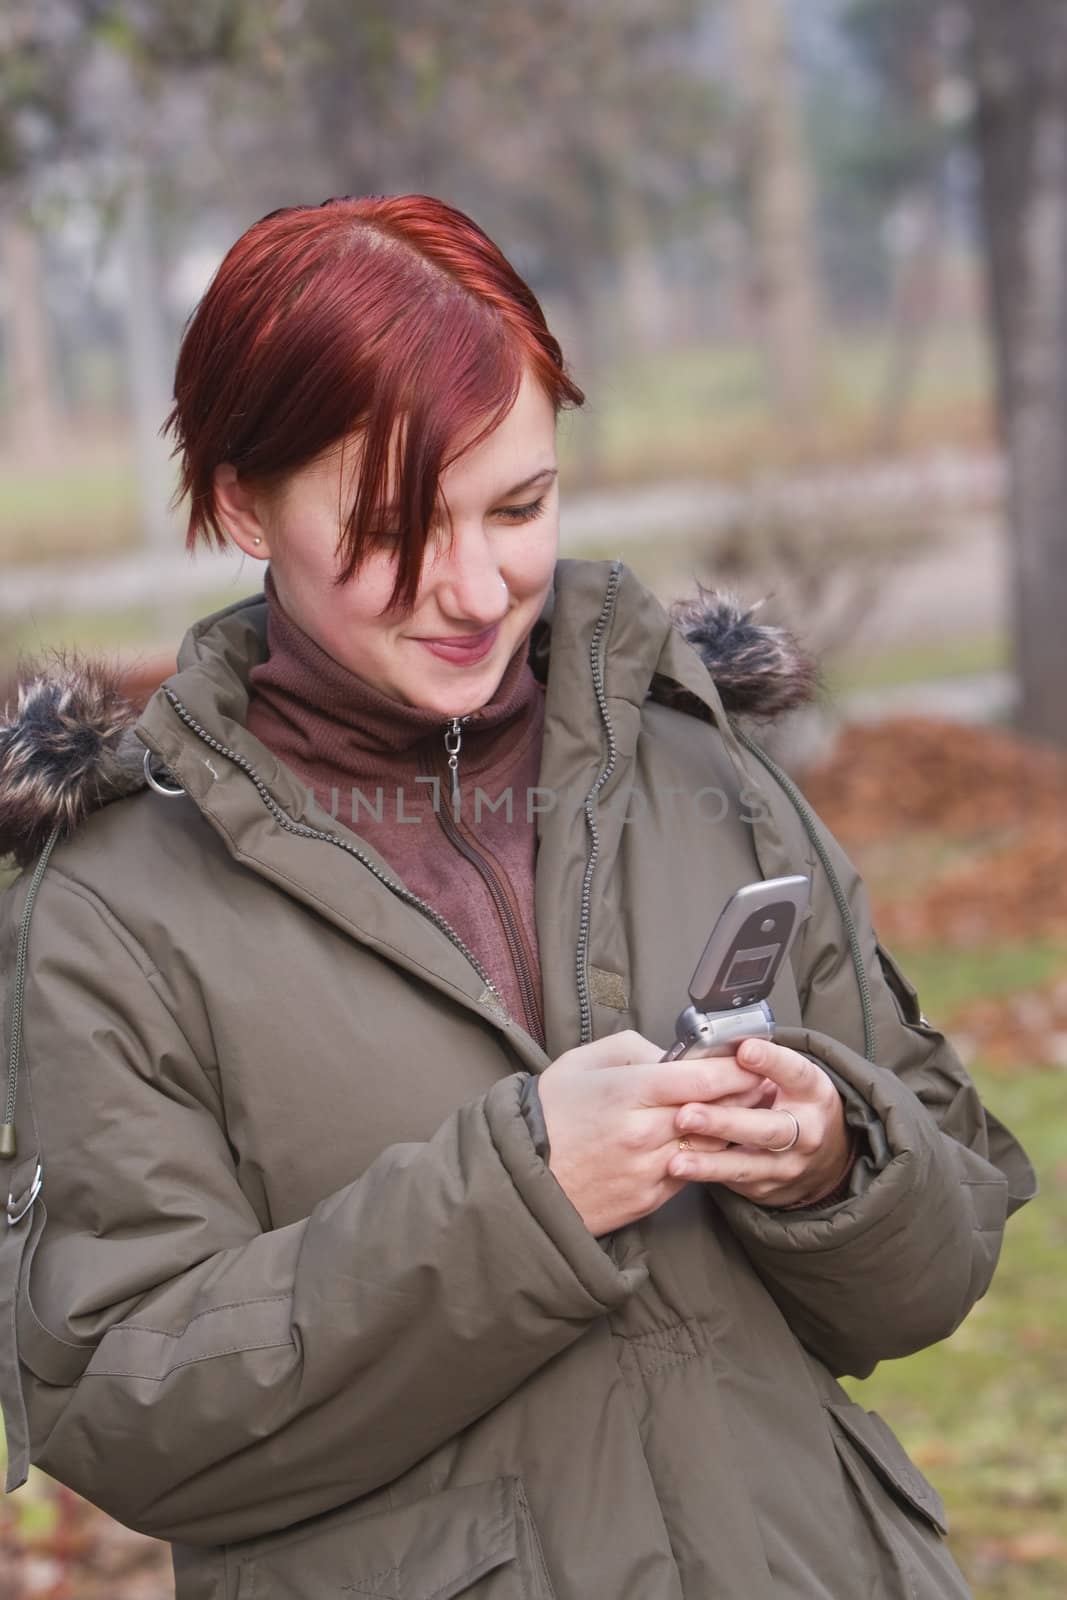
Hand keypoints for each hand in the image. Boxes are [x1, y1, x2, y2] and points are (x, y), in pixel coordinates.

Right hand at [538, 1031, 774, 1235]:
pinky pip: (693, 1173)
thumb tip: (672, 1055)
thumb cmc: (549, 1115)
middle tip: (763, 1082)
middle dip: (746, 1096)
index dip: (737, 1068)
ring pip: (712, 1146)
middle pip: (717, 1112)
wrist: (522, 1180)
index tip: (752, 1059)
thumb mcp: (581, 1063)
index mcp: (627, 1092)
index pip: (703, 1078)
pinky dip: (707, 1156)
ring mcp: (649, 1170)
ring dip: (733, 1128)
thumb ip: (632, 1049)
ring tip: (747, 1111)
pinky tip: (712, 1141)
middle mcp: (643, 1133)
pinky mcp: (650, 1199)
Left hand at [667, 1039, 852, 1208]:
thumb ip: (761, 1062)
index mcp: (812, 1092)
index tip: (744, 1050)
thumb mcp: (791, 1076)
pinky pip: (734, 1182)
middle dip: (725, 1122)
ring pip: (747, 1165)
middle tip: (687, 1114)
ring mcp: (787, 1166)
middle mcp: (806, 1133)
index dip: (770, 1061)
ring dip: (709, 1163)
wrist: (825, 1159)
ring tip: (676, 1160)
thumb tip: (716, 1042)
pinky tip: (680, 1169)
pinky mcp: (767, 1189)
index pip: (795, 1073)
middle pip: (768, 1128)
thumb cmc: (795, 1103)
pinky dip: (706, 1175)